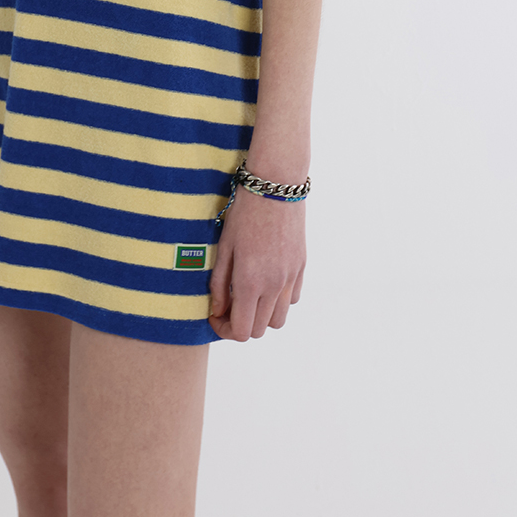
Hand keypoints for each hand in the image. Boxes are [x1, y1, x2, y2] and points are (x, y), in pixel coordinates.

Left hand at [208, 184, 306, 342]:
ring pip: (279, 320)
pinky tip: (265, 282)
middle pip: (259, 330)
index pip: (241, 331)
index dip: (224, 330)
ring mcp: (291, 278)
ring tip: (248, 296)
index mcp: (251, 282)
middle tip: (228, 305)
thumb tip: (218, 311)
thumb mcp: (224, 248)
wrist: (276, 186)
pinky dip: (278, 300)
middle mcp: (274, 285)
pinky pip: (291, 299)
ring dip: (261, 316)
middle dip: (241, 324)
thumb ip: (219, 284)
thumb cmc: (244, 213)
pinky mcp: (301, 267)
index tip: (215, 316)